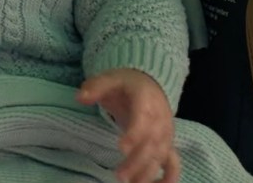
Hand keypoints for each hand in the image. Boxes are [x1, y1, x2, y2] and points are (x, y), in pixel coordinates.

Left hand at [77, 68, 179, 182]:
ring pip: (160, 157)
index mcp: (146, 102)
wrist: (151, 84)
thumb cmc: (127, 85)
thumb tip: (80, 97)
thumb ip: (95, 87)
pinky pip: (172, 163)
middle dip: (137, 162)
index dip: (134, 134)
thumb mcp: (111, 79)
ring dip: (148, 173)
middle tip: (119, 176)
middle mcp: (160, 120)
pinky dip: (169, 177)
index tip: (121, 148)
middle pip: (151, 144)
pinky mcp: (167, 144)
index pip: (143, 120)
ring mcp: (166, 134)